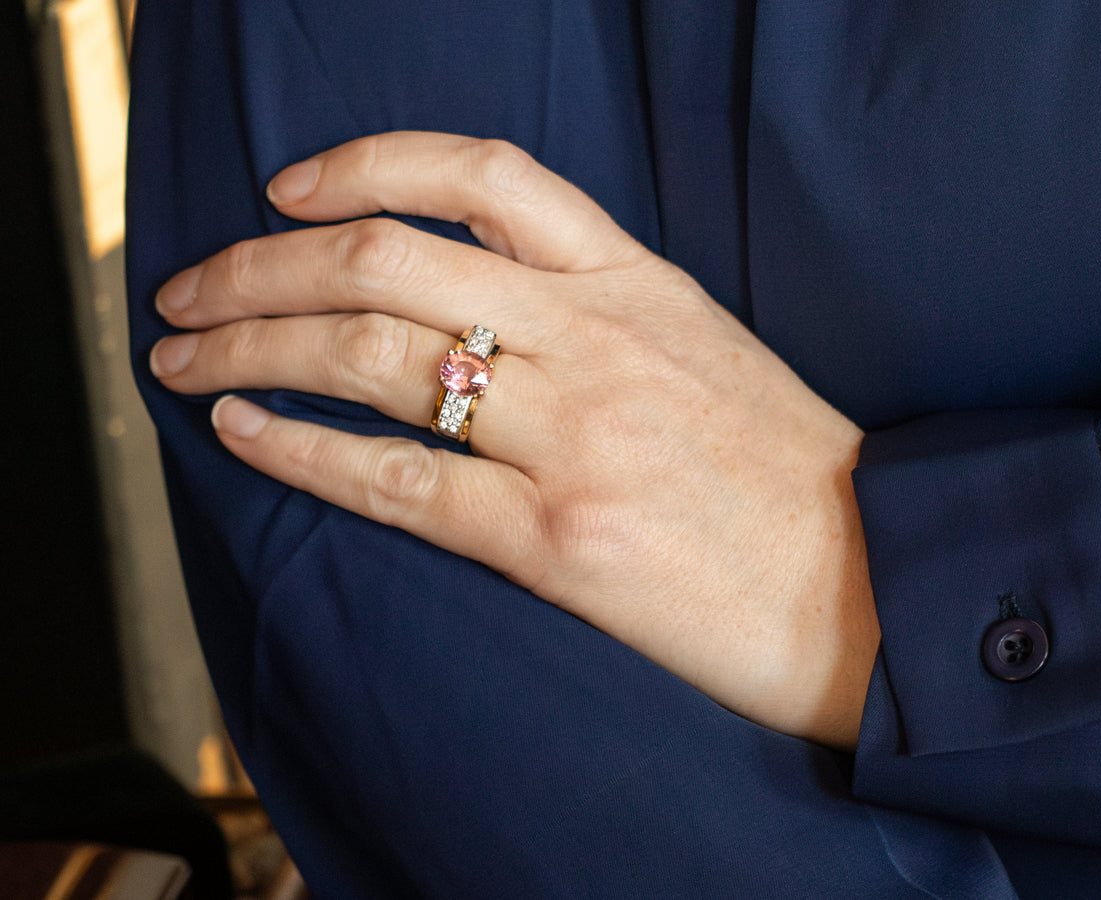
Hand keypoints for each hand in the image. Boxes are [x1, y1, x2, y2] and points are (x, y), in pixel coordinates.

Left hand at [150, 132, 879, 748]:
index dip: (366, 165)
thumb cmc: (792, 479)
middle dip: (259, 263)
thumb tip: (489, 304)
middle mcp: (600, 341)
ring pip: (374, 357)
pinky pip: (399, 481)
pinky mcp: (561, 544)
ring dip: (252, 344)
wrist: (877, 593)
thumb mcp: (708, 349)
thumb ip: (606, 310)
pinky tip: (240, 431)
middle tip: (187, 285)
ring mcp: (579, 439)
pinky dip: (299, 451)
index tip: (289, 190)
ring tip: (180, 352)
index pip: (486, 175)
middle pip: (390, 260)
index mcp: (641, 286)